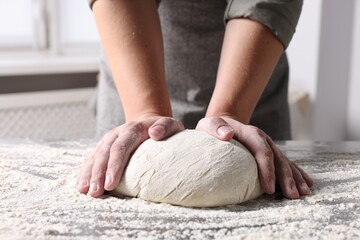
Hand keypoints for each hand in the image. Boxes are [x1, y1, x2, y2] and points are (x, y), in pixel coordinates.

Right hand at [77, 116, 183, 196]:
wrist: (149, 121)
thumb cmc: (163, 128)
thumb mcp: (170, 124)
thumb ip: (165, 127)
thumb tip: (155, 133)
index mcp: (132, 130)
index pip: (120, 148)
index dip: (114, 166)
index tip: (110, 184)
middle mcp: (116, 134)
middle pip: (104, 154)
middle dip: (98, 174)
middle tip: (95, 193)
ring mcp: (108, 140)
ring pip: (95, 157)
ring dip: (88, 174)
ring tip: (84, 191)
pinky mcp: (103, 147)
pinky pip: (91, 159)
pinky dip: (85, 171)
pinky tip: (81, 185)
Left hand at [196, 117, 313, 198]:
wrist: (223, 123)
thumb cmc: (213, 127)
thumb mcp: (210, 124)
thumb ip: (216, 128)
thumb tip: (227, 135)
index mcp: (251, 134)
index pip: (262, 152)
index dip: (268, 170)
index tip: (269, 189)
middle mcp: (264, 140)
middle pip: (279, 159)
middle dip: (286, 178)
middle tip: (293, 196)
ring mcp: (269, 146)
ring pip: (286, 162)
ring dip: (295, 178)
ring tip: (304, 194)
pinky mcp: (271, 153)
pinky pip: (286, 163)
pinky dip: (297, 173)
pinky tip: (307, 184)